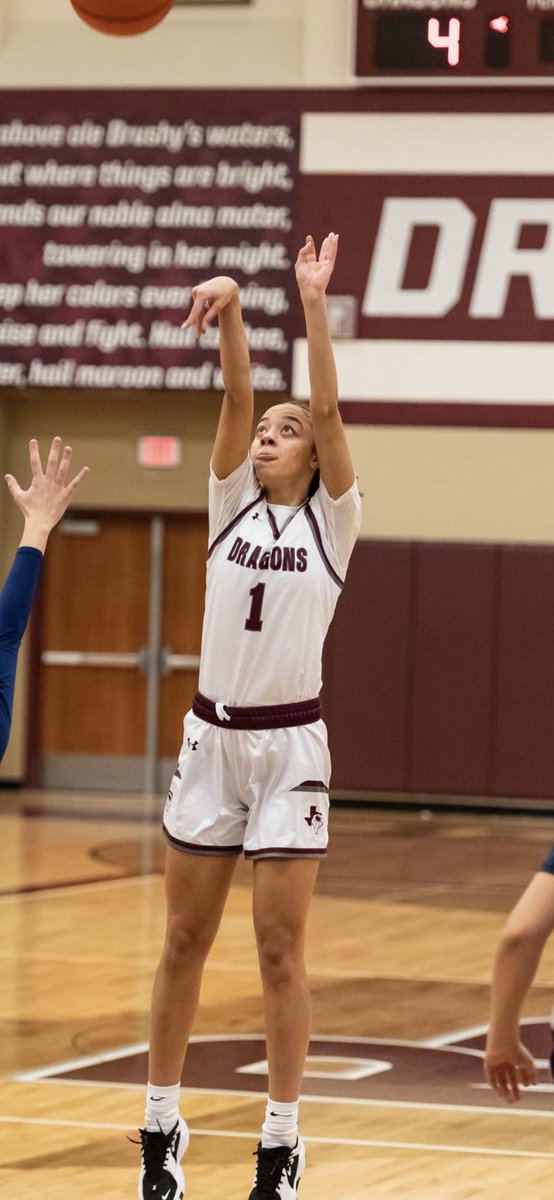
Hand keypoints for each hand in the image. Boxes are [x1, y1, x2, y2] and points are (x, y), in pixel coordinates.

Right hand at [5, 437, 88, 551]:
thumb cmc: (29, 511)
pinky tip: (86, 469)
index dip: (33, 451)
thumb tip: (7, 475)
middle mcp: (48, 482)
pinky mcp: (66, 495)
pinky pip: (74, 484)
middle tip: (57, 438)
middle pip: (51, 462)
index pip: (34, 462)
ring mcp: (58, 488)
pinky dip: (80, 477)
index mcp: (37, 481)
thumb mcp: (19, 496)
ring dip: (66, 459)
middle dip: (54, 450)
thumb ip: (13, 485)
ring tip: (68, 448)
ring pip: (63, 470)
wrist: (39, 523)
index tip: (33, 440)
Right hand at [182, 276, 238, 336]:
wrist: (226, 282)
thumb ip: (210, 316)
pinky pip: (198, 306)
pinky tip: (203, 321)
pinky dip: (201, 313)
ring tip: (203, 333)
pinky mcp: (196, 291)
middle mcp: (197, 291)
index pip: (196, 310)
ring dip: (199, 320)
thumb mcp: (219, 306)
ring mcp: (195, 291)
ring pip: (197, 309)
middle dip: (198, 324)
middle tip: (199, 336)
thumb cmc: (225, 294)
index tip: (184, 328)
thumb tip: (203, 327)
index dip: (191, 320)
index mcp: (203, 294)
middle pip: (196, 311)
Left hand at [295, 233, 337, 300]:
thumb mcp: (299, 263)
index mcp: (310, 265)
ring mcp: (324, 266)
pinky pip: (332, 254)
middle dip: (325, 243)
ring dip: (331, 243)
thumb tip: (309, 243)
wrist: (310, 288)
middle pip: (322, 252)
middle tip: (329, 235)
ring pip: (328, 252)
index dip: (310, 245)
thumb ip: (303, 252)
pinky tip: (335, 239)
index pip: (311, 253)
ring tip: (333, 235)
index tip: (309, 237)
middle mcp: (318, 265)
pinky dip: (333, 246)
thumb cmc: (303, 279)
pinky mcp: (329, 266)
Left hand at [484, 1039, 536, 1102]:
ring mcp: (496, 1064)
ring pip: (500, 1081)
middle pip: (509, 1079)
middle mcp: (504, 1062)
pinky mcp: (488, 1065)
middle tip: (516, 1100)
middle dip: (513, 1090)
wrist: (503, 1043)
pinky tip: (500, 1094)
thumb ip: (532, 1074)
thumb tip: (534, 1084)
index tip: (526, 1085)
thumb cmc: (517, 1052)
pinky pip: (491, 1078)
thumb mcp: (529, 1064)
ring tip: (510, 1101)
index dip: (523, 1080)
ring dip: (504, 1091)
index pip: (518, 1073)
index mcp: (513, 1059)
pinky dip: (495, 1086)